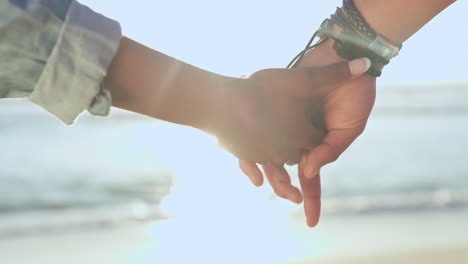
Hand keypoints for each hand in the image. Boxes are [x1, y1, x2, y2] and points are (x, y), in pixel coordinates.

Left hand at [240, 40, 375, 225]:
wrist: (345, 57)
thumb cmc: (354, 93)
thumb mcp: (350, 127)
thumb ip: (331, 150)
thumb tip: (306, 170)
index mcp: (319, 147)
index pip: (312, 179)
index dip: (311, 200)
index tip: (311, 222)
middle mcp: (300, 138)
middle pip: (283, 168)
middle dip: (278, 181)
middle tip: (273, 187)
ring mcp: (287, 122)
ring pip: (267, 150)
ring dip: (257, 160)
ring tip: (248, 167)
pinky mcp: (276, 104)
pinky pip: (260, 123)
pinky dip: (250, 134)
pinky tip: (235, 141)